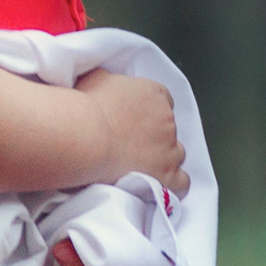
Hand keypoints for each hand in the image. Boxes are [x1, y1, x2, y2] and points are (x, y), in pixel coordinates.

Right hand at [76, 68, 188, 193]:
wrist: (83, 135)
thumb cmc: (85, 105)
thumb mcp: (95, 78)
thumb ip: (107, 79)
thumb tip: (102, 81)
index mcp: (153, 94)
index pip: (163, 101)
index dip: (149, 113)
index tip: (135, 123)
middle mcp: (167, 119)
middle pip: (168, 128)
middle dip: (154, 137)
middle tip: (130, 147)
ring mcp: (169, 148)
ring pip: (177, 154)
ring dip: (163, 159)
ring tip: (140, 168)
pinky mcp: (166, 174)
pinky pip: (182, 182)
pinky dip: (173, 184)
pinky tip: (159, 186)